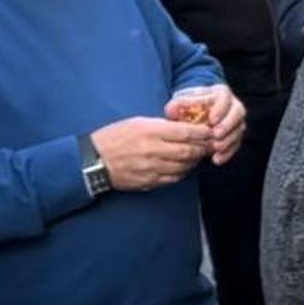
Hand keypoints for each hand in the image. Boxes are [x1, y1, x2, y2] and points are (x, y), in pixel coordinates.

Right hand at [89, 115, 209, 190]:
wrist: (93, 161)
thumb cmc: (113, 137)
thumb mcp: (136, 122)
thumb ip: (160, 125)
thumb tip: (183, 127)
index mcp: (150, 131)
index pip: (185, 132)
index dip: (202, 133)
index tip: (209, 131)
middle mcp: (153, 150)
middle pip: (188, 151)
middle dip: (202, 148)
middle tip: (210, 145)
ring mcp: (152, 168)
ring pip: (183, 166)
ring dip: (194, 161)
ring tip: (197, 156)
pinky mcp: (149, 181)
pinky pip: (173, 178)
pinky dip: (182, 172)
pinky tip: (183, 167)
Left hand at [166, 84, 244, 166]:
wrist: (197, 114)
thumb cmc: (191, 105)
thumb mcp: (184, 102)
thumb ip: (178, 104)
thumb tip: (172, 109)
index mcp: (221, 93)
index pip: (225, 98)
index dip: (220, 109)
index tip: (211, 120)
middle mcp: (232, 105)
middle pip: (238, 113)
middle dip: (228, 125)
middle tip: (216, 135)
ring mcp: (236, 121)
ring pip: (238, 129)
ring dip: (228, 140)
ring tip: (216, 147)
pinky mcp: (235, 134)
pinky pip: (236, 144)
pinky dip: (228, 152)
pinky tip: (217, 159)